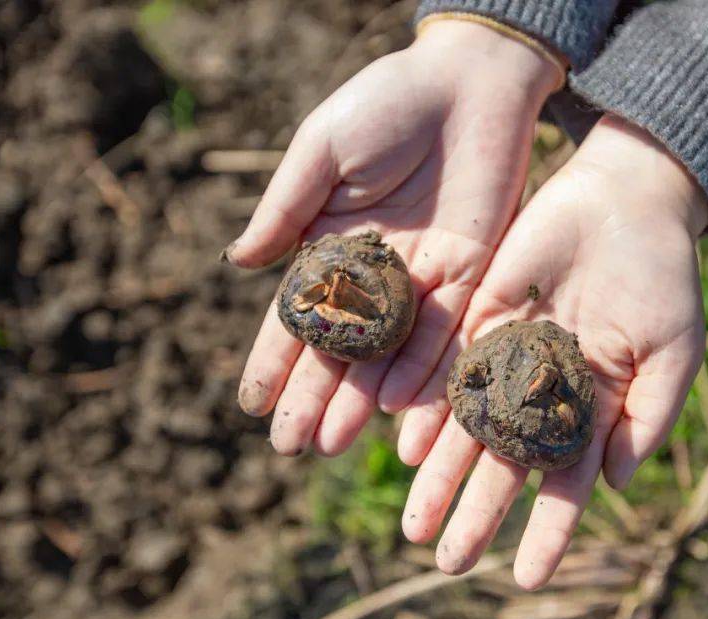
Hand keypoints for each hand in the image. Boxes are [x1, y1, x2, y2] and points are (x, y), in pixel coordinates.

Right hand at [230, 20, 563, 455]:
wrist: (469, 82)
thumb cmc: (388, 102)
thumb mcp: (322, 150)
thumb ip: (286, 208)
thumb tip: (237, 262)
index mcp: (332, 245)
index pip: (296, 315)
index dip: (273, 359)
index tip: (251, 404)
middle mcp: (376, 276)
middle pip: (340, 349)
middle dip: (313, 396)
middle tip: (288, 447)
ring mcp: (423, 282)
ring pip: (388, 356)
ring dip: (359, 400)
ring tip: (331, 443)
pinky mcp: (471, 278)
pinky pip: (444, 337)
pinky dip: (421, 374)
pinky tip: (395, 413)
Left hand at [398, 115, 707, 588]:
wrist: (626, 199)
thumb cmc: (663, 277)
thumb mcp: (675, 351)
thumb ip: (648, 417)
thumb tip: (615, 483)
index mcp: (593, 409)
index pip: (566, 482)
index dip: (548, 531)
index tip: (526, 577)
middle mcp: (543, 393)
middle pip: (503, 464)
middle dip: (476, 512)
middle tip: (446, 561)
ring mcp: (509, 357)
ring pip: (466, 426)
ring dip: (440, 474)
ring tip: (415, 523)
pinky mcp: (479, 315)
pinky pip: (447, 366)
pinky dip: (426, 406)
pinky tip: (405, 443)